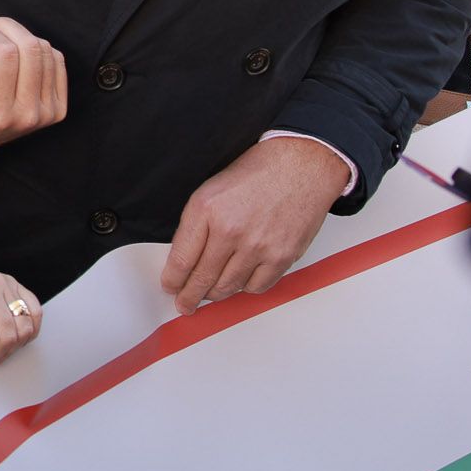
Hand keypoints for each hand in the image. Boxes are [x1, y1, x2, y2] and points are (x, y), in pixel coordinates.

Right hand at [0, 18, 66, 154]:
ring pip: (44, 51)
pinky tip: (17, 60)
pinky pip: (57, 61)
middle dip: (4, 29)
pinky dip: (37, 50)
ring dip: (20, 37)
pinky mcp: (56, 110)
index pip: (5, 53)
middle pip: (29, 48)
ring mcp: (43, 116)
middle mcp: (24, 117)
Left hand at [160, 137, 346, 314]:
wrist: (301, 166)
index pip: (181, 258)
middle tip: (184, 304)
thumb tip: (185, 259)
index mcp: (206, 209)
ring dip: (216, 294)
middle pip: (202, 278)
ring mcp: (257, 246)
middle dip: (189, 297)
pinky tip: (240, 282)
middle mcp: (230, 230)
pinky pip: (257, 287)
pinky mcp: (281, 256)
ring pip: (228, 287)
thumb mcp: (211, 189)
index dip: (172, 280)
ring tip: (209, 294)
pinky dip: (246, 288)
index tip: (170, 287)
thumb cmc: (258, 174)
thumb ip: (196, 224)